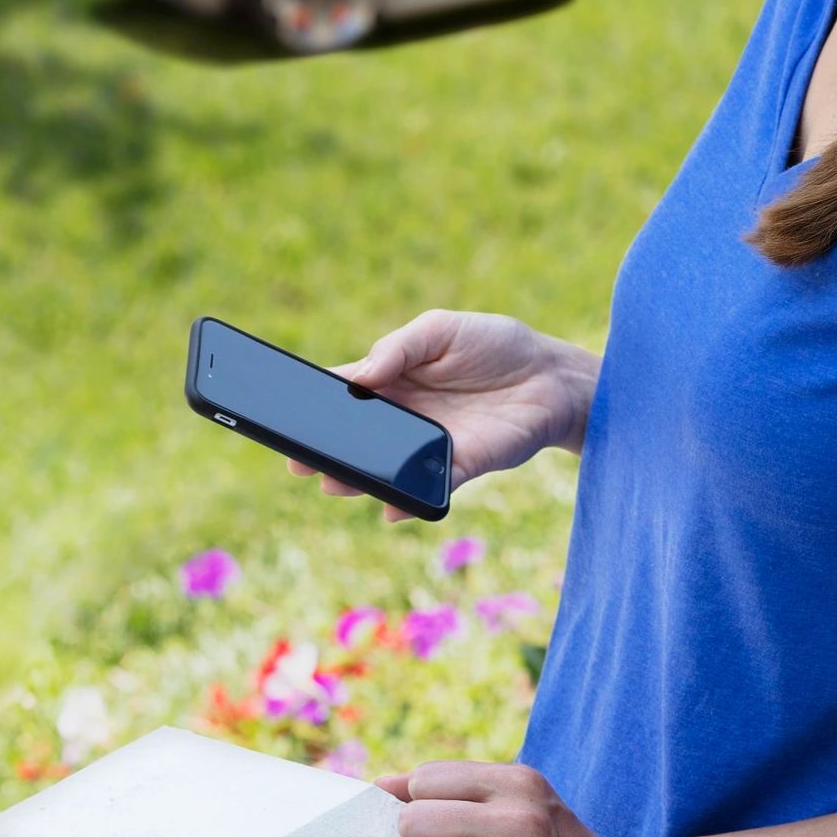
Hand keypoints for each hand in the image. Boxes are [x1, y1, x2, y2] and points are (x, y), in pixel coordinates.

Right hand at [293, 310, 595, 523]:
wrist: (553, 374)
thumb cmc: (496, 345)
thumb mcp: (441, 329)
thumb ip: (399, 347)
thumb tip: (358, 376)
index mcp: (392, 378)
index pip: (343, 394)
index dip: (312, 404)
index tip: (283, 413)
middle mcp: (404, 417)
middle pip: (354, 438)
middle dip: (324, 451)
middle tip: (298, 461)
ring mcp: (429, 445)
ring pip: (382, 469)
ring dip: (356, 479)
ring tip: (333, 483)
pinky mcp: (461, 466)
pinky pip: (428, 487)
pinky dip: (406, 499)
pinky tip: (389, 506)